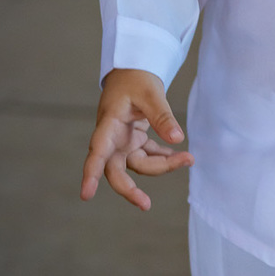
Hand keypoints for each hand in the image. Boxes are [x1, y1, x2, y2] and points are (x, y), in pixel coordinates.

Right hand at [80, 68, 193, 210]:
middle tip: (146, 204)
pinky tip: (180, 156)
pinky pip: (149, 156)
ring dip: (162, 166)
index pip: (97, 152)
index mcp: (109, 125)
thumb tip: (178, 138)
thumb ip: (163, 117)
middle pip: (115, 171)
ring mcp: (124, 142)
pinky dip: (164, 158)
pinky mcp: (135, 141)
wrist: (134, 70)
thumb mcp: (151, 94)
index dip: (90, 174)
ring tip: (188, 159)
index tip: (86, 194)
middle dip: (129, 189)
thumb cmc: (136, 79)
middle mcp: (113, 139)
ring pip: (140, 165)